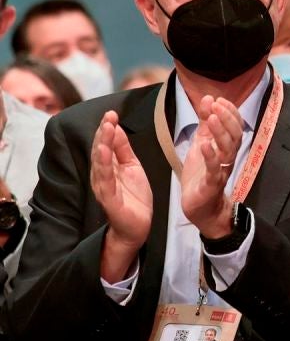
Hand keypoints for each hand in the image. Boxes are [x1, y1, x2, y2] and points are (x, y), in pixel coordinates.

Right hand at [91, 111, 152, 279]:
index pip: (105, 144)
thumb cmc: (134, 197)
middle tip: (109, 116)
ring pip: (100, 164)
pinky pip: (106, 182)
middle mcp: (102, 175)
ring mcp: (104, 188)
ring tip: (106, 129)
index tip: (111, 113)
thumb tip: (117, 127)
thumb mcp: (132, 167)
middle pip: (100, 150)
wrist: (138, 227)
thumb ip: (124, 149)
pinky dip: (104, 167)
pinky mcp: (109, 200)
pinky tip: (105, 154)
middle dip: (104, 133)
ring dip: (102, 146)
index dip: (107, 128)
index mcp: (108, 167)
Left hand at [181, 96, 242, 238]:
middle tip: (215, 105)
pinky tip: (204, 145)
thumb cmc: (201, 175)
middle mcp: (228, 158)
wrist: (200, 207)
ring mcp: (221, 171)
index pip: (235, 127)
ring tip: (210, 118)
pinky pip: (214, 169)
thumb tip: (208, 98)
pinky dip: (210, 156)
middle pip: (234, 136)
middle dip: (226, 119)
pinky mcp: (211, 184)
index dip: (230, 113)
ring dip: (220, 132)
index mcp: (226, 148)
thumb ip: (204, 124)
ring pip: (227, 150)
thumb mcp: (201, 143)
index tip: (219, 100)